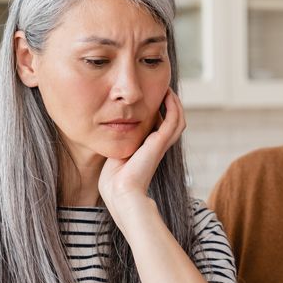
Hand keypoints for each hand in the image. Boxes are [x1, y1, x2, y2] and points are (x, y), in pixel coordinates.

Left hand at [97, 89, 185, 219]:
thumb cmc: (114, 181)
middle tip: (163, 90)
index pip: (159, 128)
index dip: (158, 112)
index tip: (149, 98)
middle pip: (172, 122)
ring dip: (175, 103)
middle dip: (169, 105)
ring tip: (167, 89)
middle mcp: (157, 146)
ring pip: (177, 119)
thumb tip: (105, 132)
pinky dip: (173, 105)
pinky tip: (167, 94)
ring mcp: (161, 144)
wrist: (121, 192)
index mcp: (148, 150)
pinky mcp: (160, 142)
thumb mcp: (114, 156)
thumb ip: (115, 144)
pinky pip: (174, 119)